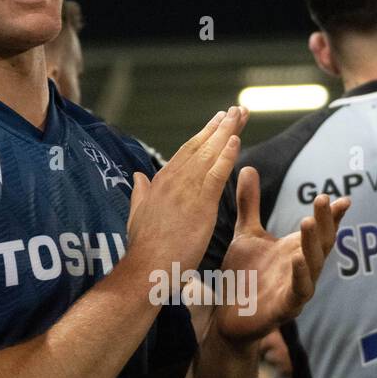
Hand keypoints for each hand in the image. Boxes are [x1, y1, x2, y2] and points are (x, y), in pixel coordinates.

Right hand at [127, 107, 247, 274]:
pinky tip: (236, 140)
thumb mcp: (137, 214)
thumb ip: (140, 192)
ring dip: (226, 133)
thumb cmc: (143, 247)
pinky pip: (215, 175)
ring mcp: (186, 191)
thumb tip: (138, 176)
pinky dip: (226, 156)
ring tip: (239, 114)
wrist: (145, 268)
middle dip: (219, 127)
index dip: (203, 135)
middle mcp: (173, 180)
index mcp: (160, 182)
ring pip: (209, 155)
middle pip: (200, 146)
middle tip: (236, 109)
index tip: (217, 120)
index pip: (186, 152)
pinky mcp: (199, 205)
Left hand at [214, 166, 349, 343]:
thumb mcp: (247, 234)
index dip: (332, 216)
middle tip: (324, 199)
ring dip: (312, 245)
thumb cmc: (243, 276)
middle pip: (321, 244)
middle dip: (325, 222)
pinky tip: (296, 259)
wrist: (227, 317)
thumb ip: (250, 204)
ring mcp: (295, 289)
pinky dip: (300, 276)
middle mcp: (301, 269)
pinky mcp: (285, 309)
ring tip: (308, 221)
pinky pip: (297, 292)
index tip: (342, 198)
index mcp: (295, 250)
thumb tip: (249, 167)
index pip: (320, 230)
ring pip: (312, 266)